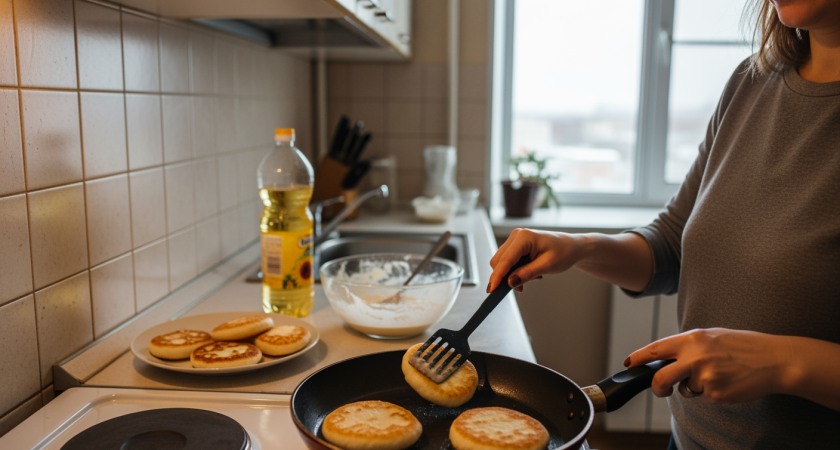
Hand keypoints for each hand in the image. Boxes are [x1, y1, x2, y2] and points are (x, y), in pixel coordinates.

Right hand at [487, 228, 579, 292]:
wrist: (571, 247)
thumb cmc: (563, 252)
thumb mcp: (547, 266)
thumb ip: (527, 273)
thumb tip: (510, 282)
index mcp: (524, 237)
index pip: (505, 260)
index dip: (497, 276)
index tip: (491, 290)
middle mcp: (516, 236)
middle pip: (499, 261)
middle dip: (505, 277)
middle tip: (521, 287)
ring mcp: (515, 240)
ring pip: (501, 262)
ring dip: (511, 275)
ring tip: (531, 277)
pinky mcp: (516, 246)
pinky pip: (508, 261)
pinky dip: (514, 271)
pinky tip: (527, 273)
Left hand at [625, 328, 791, 404]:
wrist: (774, 360)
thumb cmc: (744, 346)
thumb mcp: (713, 336)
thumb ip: (689, 345)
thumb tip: (666, 356)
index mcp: (693, 338)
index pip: (656, 348)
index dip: (639, 357)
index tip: (629, 363)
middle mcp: (695, 356)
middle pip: (661, 377)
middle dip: (657, 387)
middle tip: (661, 389)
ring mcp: (705, 376)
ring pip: (685, 390)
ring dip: (694, 388)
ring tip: (716, 375)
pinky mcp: (715, 393)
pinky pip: (704, 397)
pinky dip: (711, 393)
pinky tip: (727, 382)